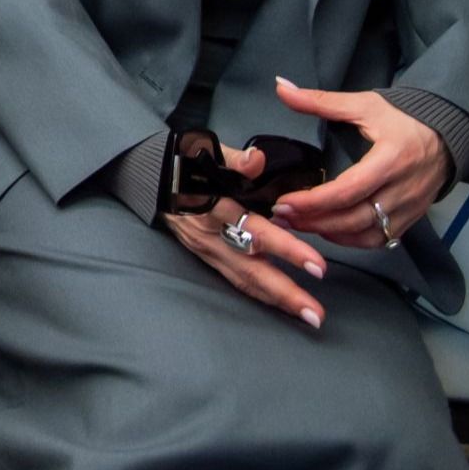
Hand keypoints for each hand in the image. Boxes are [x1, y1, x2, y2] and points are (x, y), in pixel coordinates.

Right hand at [165, 141, 329, 328]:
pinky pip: (236, 281)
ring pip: (245, 282)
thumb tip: (256, 160)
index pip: (256, 233)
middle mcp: (212, 237)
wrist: (151, 182)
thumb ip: (233, 158)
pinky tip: (281, 304)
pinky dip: (260, 294)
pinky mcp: (207, 259)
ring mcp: (208, 251)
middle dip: (286, 294)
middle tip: (317, 315)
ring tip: (308, 317)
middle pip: (251, 271)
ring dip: (277, 302)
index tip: (317, 266)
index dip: (287, 250)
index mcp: (216, 209)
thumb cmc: (183, 166)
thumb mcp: (204, 152)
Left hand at [265, 78, 450, 248]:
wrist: (449, 133)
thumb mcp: (364, 104)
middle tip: (282, 217)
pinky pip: (380, 239)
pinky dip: (352, 240)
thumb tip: (281, 87)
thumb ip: (321, 100)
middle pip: (354, 218)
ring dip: (330, 234)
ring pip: (366, 234)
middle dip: (314, 222)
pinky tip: (329, 231)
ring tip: (299, 224)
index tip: (283, 202)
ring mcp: (409, 208)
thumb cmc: (404, 117)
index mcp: (389, 160)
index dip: (312, 201)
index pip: (347, 190)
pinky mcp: (412, 218)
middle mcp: (401, 189)